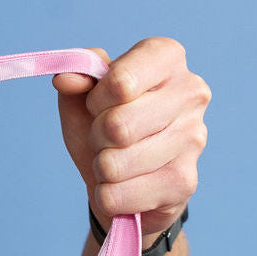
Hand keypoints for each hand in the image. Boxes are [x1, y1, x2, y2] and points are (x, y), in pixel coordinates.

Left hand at [53, 38, 209, 242]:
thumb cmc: (106, 130)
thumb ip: (75, 79)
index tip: (99, 106)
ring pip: (114, 165)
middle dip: (97, 139)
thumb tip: (64, 79)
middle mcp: (190, 92)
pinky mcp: (184, 182)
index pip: (120, 82)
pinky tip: (124, 188)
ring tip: (116, 164)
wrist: (127, 180)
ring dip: (101, 170)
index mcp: (167, 57)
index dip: (96, 102)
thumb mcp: (83, 100)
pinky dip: (107, 197)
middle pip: (117, 126)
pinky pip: (117, 196)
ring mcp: (193, 138)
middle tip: (105, 140)